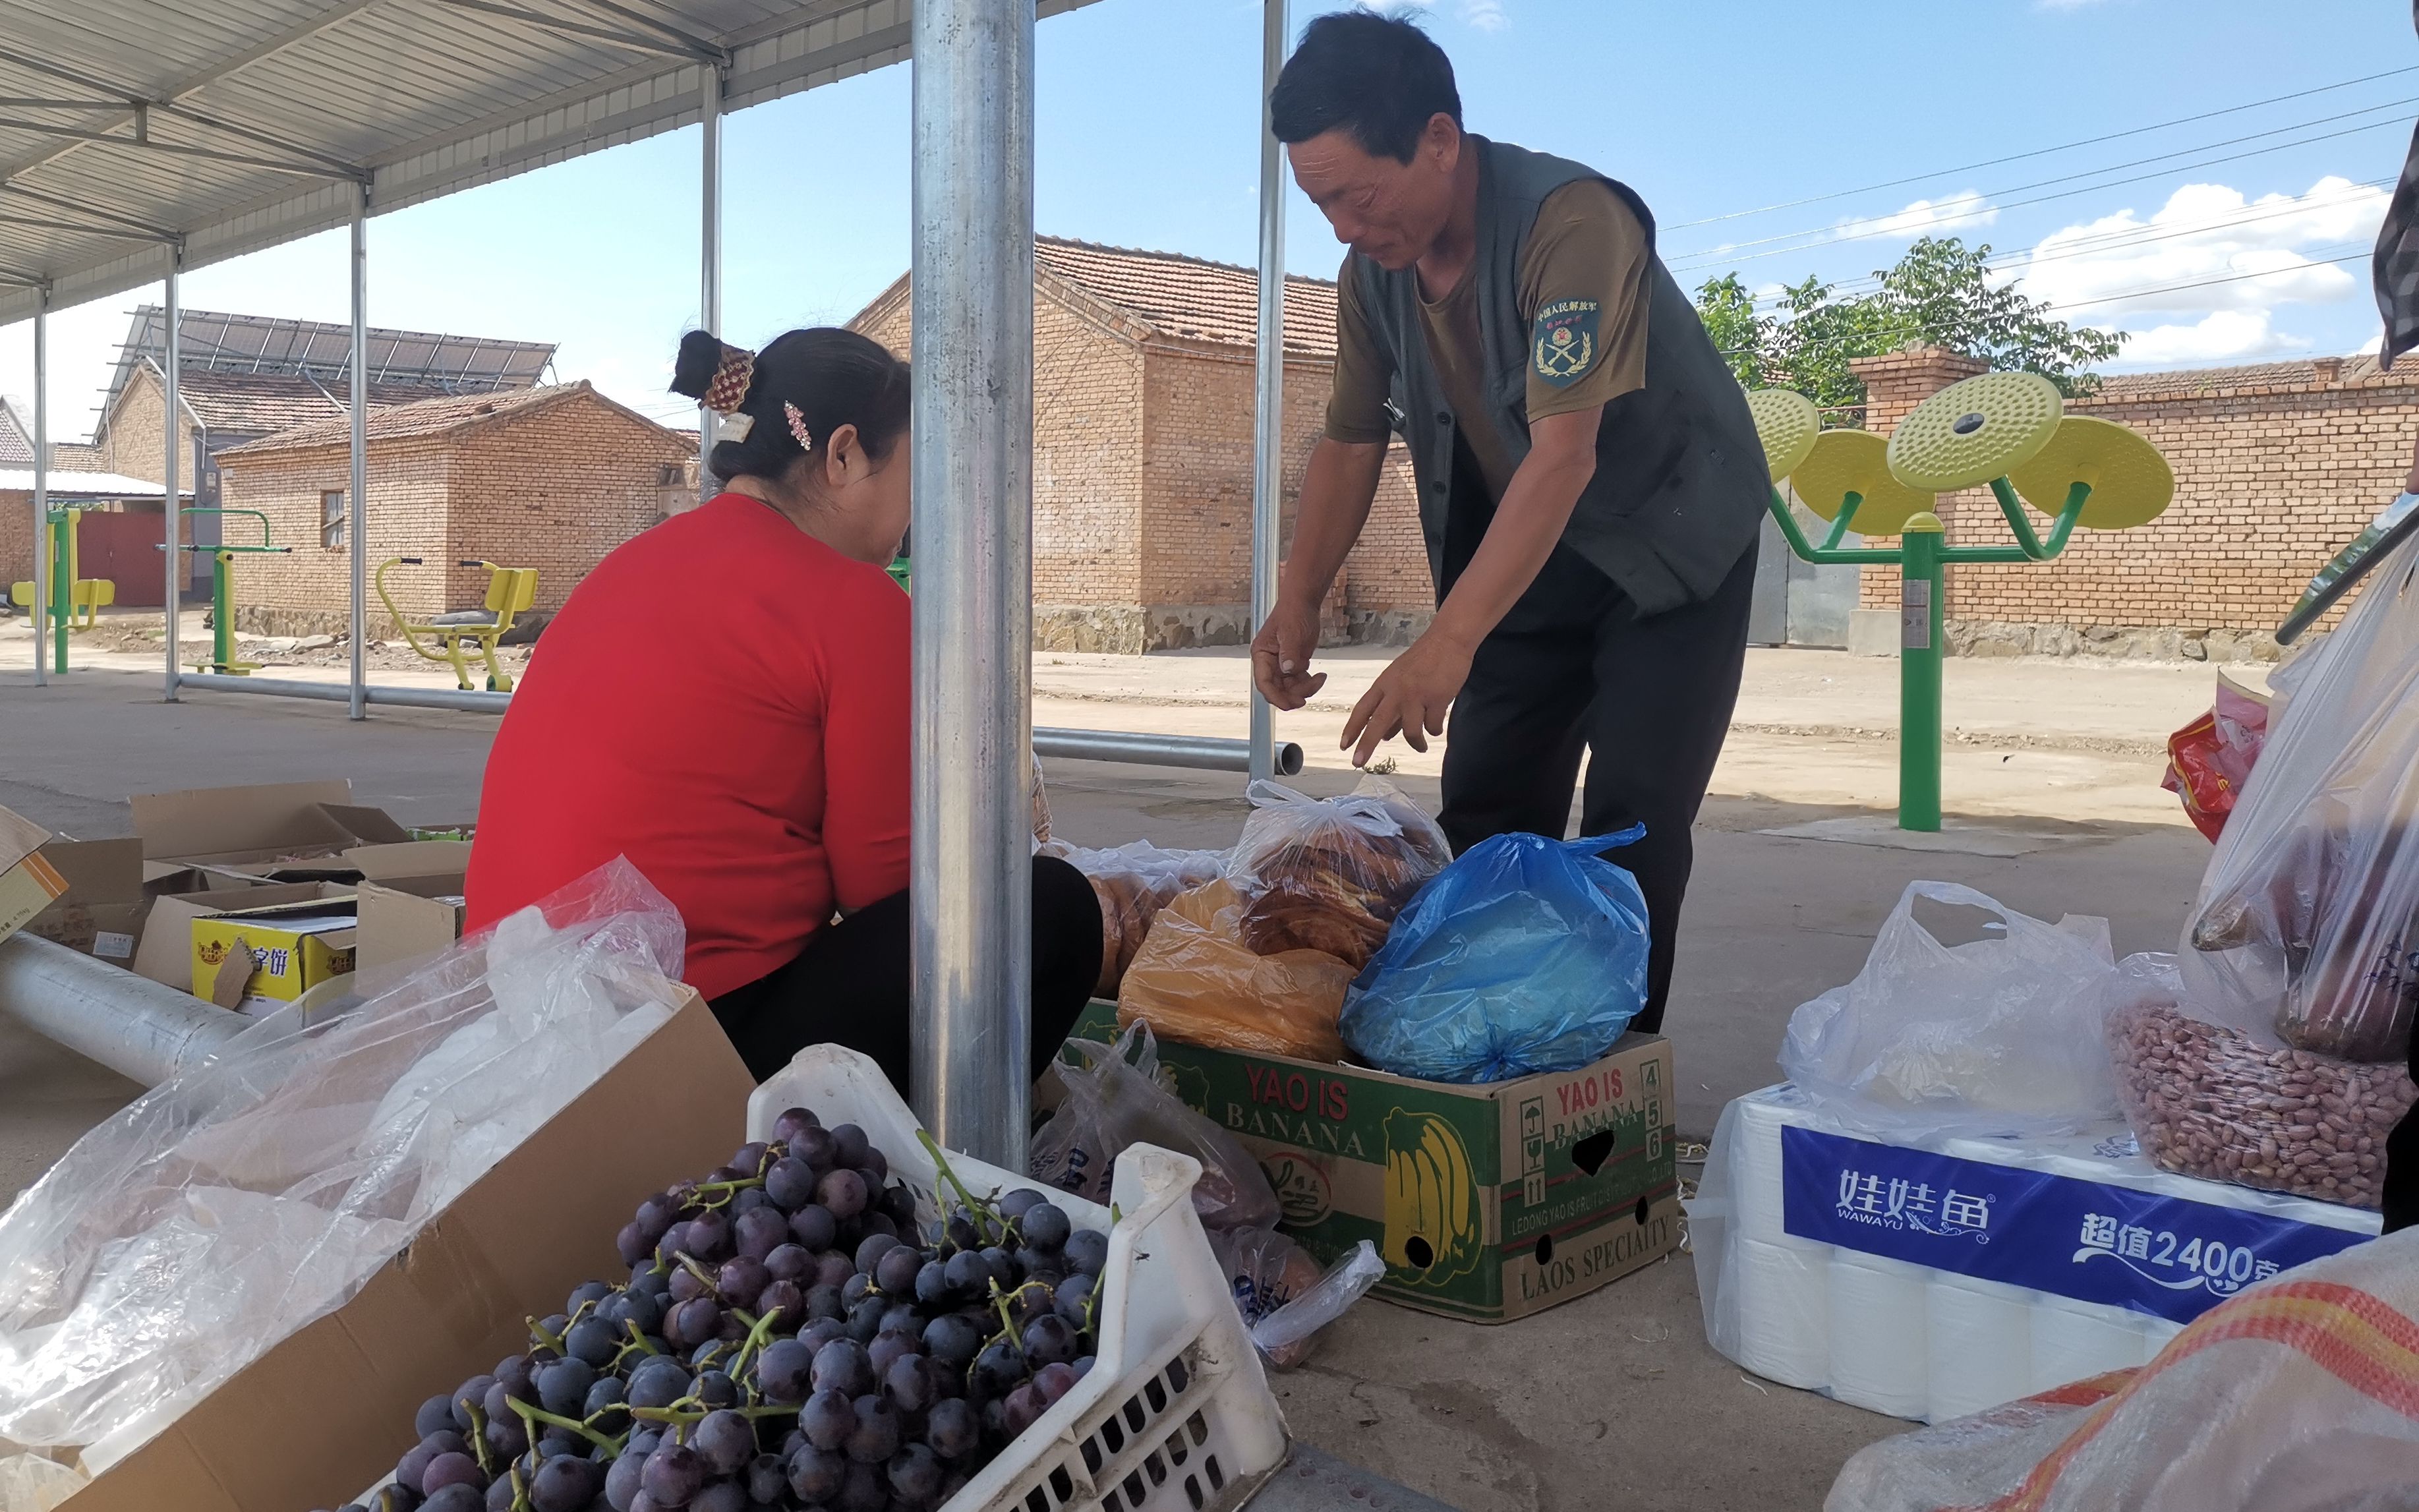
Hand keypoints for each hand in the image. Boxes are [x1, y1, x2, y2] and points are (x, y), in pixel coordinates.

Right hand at [1251, 598, 1328, 709]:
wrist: (1303, 603)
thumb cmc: (1293, 613)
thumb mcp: (1292, 632)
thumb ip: (1289, 652)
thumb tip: (1287, 670)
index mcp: (1261, 654)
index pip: (1264, 682)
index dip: (1274, 696)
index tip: (1287, 705)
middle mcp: (1269, 662)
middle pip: (1276, 688)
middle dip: (1291, 696)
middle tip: (1305, 700)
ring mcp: (1281, 664)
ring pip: (1289, 688)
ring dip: (1304, 689)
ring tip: (1320, 679)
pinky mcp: (1293, 663)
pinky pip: (1299, 681)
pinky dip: (1310, 683)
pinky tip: (1321, 676)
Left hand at [1341, 630, 1473, 767]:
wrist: (1448, 641)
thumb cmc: (1423, 661)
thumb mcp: (1400, 679)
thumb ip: (1392, 705)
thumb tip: (1385, 735)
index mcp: (1384, 684)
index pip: (1362, 709)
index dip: (1352, 728)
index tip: (1344, 745)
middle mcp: (1396, 691)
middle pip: (1376, 722)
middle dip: (1366, 744)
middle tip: (1358, 762)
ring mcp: (1416, 695)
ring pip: (1410, 731)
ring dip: (1416, 744)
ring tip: (1421, 747)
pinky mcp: (1437, 699)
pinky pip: (1432, 726)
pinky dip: (1434, 730)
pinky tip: (1436, 727)